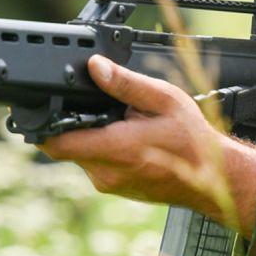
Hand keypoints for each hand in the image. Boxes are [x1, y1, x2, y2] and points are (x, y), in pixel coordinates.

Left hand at [37, 55, 255, 235]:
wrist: (213, 177)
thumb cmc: (192, 138)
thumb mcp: (164, 99)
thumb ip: (126, 83)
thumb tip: (94, 66)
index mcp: (116, 148)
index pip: (55, 143)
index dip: (43, 124)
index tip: (46, 106)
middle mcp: (106, 172)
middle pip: (65, 146)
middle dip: (73, 124)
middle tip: (96, 106)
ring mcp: (108, 183)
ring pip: (79, 154)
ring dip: (90, 136)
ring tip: (120, 122)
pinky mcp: (113, 188)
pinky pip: (94, 164)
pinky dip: (102, 148)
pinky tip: (127, 137)